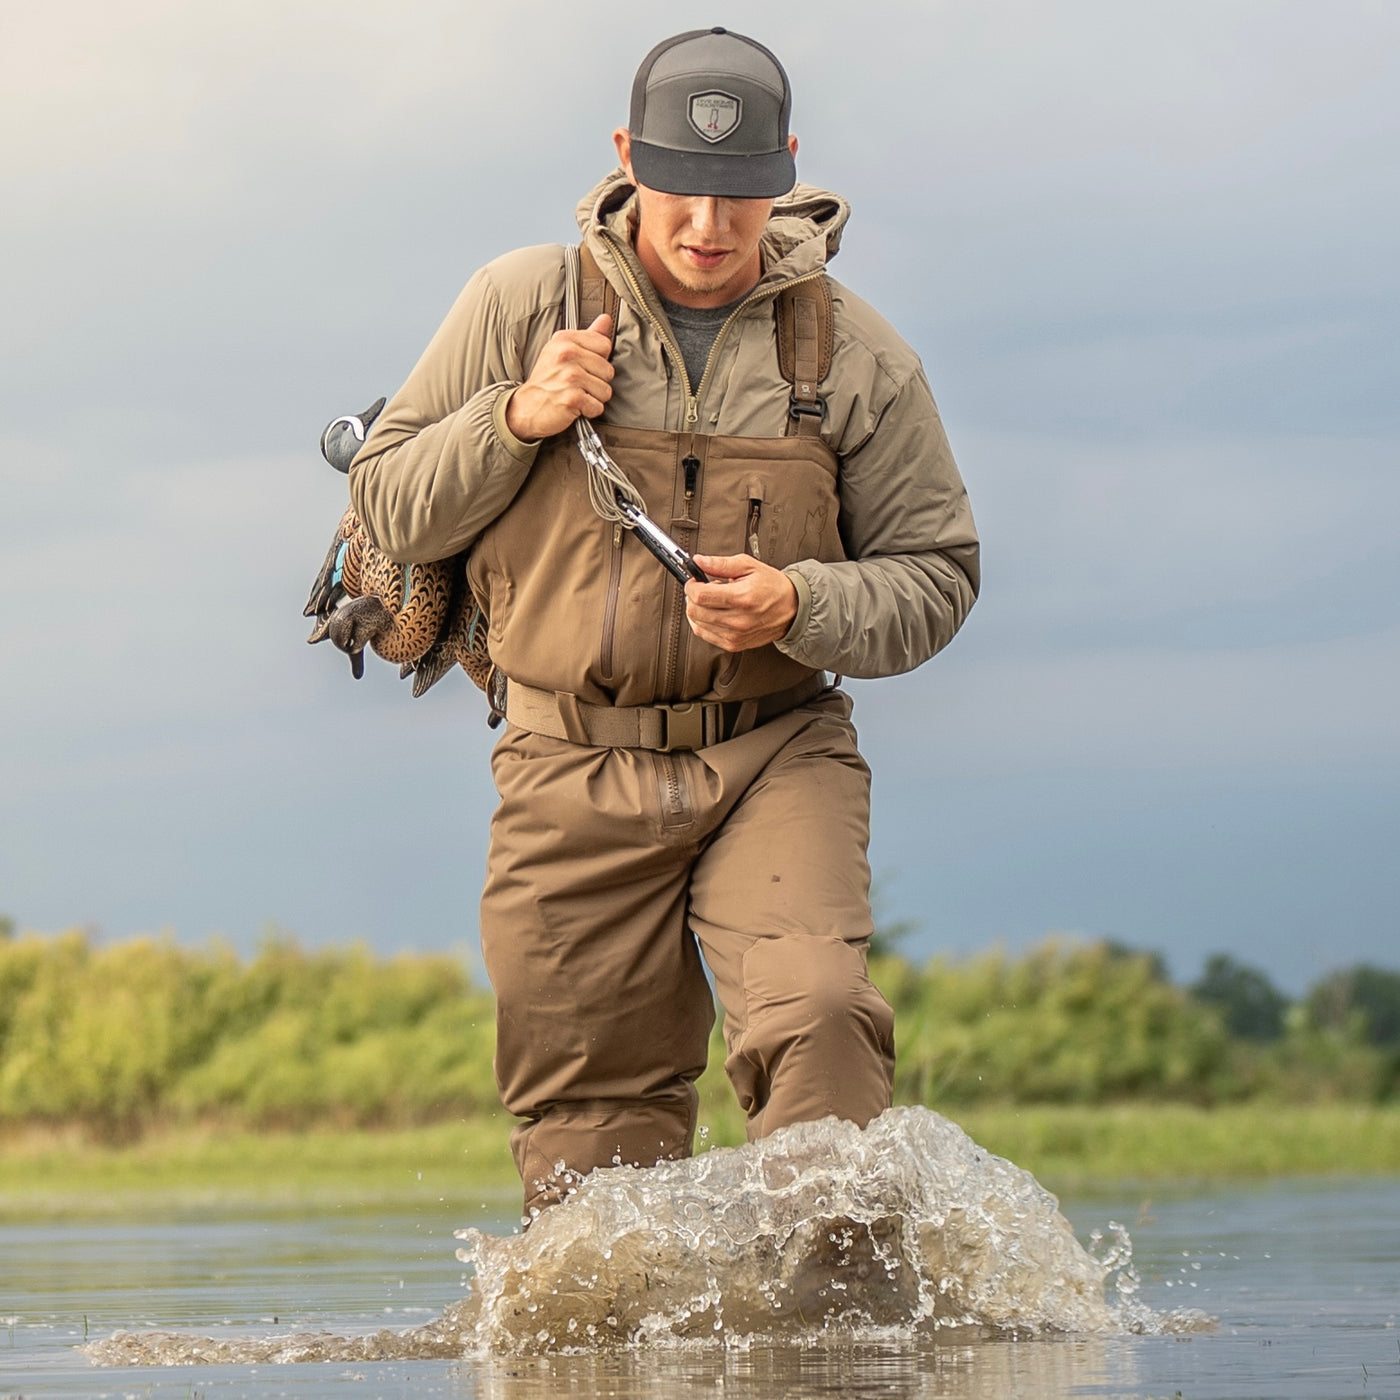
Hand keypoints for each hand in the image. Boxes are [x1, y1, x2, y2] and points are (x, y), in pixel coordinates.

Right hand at [504, 314, 613, 441]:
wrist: (525, 408)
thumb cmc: (546, 380)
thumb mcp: (561, 351)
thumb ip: (587, 336)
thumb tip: (606, 319)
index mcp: (565, 339)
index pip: (605, 345)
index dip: (599, 360)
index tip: (583, 366)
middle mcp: (567, 354)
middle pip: (608, 370)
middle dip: (597, 382)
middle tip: (577, 384)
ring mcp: (570, 376)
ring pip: (606, 390)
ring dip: (594, 398)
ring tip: (575, 394)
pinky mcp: (572, 398)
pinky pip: (598, 407)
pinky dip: (589, 411)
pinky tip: (575, 406)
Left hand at [685, 554, 797, 651]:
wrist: (791, 608)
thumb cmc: (772, 586)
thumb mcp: (749, 566)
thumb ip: (720, 564)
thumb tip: (699, 561)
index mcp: (742, 597)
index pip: (701, 595)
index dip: (691, 586)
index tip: (694, 580)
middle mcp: (738, 620)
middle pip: (695, 611)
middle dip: (693, 597)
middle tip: (703, 589)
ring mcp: (735, 635)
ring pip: (697, 624)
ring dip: (698, 610)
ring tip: (714, 601)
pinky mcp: (733, 644)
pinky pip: (704, 635)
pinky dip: (703, 623)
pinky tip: (713, 613)